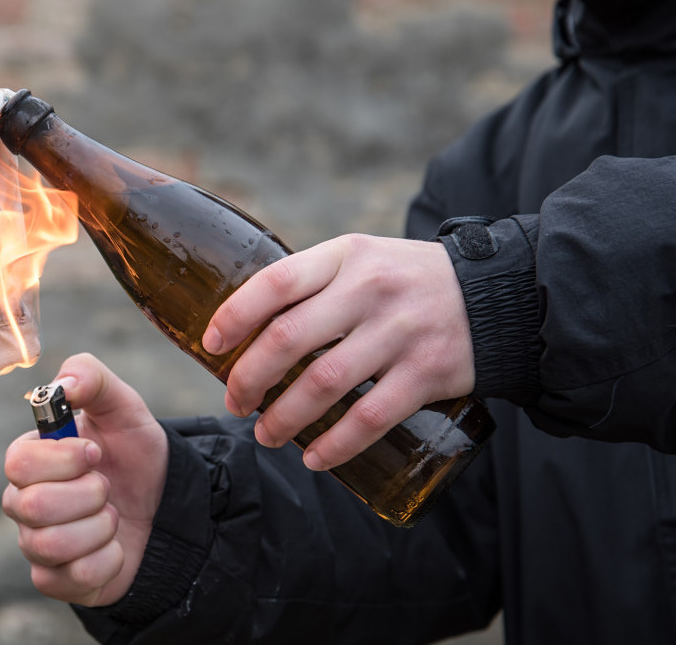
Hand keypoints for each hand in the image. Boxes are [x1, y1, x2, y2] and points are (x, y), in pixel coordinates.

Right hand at [2, 353, 166, 606]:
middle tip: (107, 487)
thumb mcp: (122, 406)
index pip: (18, 463)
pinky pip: (73, 577)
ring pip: (51, 545)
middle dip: (89, 494)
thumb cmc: (134, 454)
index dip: (64, 459)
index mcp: (29, 461)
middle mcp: (22, 503)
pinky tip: (115, 546)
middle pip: (32, 506)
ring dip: (101, 527)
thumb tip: (60, 385)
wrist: (166, 505)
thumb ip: (91, 378)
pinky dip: (108, 560)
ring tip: (113, 515)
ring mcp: (35, 545)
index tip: (96, 453)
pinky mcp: (55, 581)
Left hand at [203, 234, 474, 471]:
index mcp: (346, 256)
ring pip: (323, 384)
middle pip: (289, 338)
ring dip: (284, 418)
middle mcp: (370, 289)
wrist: (503, 295)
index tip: (210, 345)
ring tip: (265, 434)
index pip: (276, 282)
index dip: (235, 316)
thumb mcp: (362, 261)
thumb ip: (313, 285)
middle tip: (236, 402)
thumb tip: (246, 331)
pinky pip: (370, 418)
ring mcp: (401, 332)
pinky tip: (313, 458)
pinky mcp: (428, 372)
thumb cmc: (408, 282)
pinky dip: (335, 445)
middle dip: (249, 378)